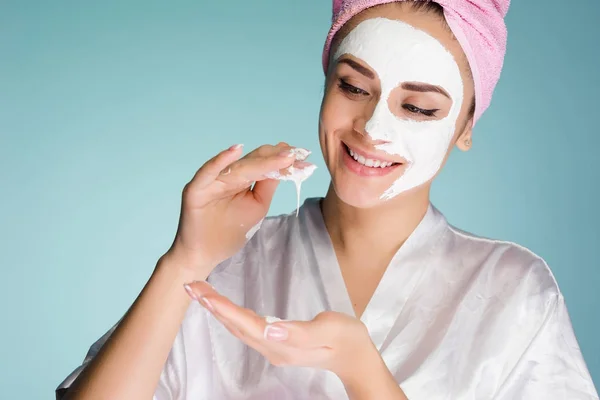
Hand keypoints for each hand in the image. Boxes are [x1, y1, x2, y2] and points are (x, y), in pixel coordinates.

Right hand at [164, 143, 311, 278]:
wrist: (203, 255)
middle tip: (297, 154)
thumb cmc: (229, 232)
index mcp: (240, 179)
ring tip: (282, 154)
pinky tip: (236, 150)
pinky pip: (207, 172)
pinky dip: (220, 161)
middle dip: (275, 158)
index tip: (302, 156)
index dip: (281, 160)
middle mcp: (225, 176)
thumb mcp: (256, 206)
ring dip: (260, 159)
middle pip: (252, 161)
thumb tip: (285, 163)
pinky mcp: (196, 189)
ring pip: (237, 166)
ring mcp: (210, 181)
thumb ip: (267, 185)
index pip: (262, 165)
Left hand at [183, 281, 377, 381]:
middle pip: (234, 326)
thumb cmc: (346, 339)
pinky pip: (246, 327)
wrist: (356, 357)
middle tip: (190, 285)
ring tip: (200, 292)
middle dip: (211, 305)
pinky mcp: (277, 342)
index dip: (222, 309)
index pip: (245, 324)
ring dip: (217, 310)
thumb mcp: (329, 330)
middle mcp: (271, 347)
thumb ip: (299, 332)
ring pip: (238, 327)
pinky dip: (230, 314)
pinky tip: (224, 307)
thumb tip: (269, 330)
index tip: (202, 294)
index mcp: (281, 343)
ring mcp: (273, 347)